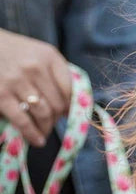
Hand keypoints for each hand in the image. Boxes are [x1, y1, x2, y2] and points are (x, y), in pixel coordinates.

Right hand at [0, 29, 71, 146]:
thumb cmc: (15, 53)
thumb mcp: (39, 55)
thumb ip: (56, 75)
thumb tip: (69, 108)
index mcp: (49, 56)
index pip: (70, 89)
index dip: (71, 105)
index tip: (67, 112)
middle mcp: (34, 67)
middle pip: (58, 104)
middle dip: (57, 117)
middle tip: (52, 122)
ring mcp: (16, 81)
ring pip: (43, 114)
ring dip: (46, 127)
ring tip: (44, 132)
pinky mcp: (1, 95)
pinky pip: (23, 120)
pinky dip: (32, 134)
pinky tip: (37, 140)